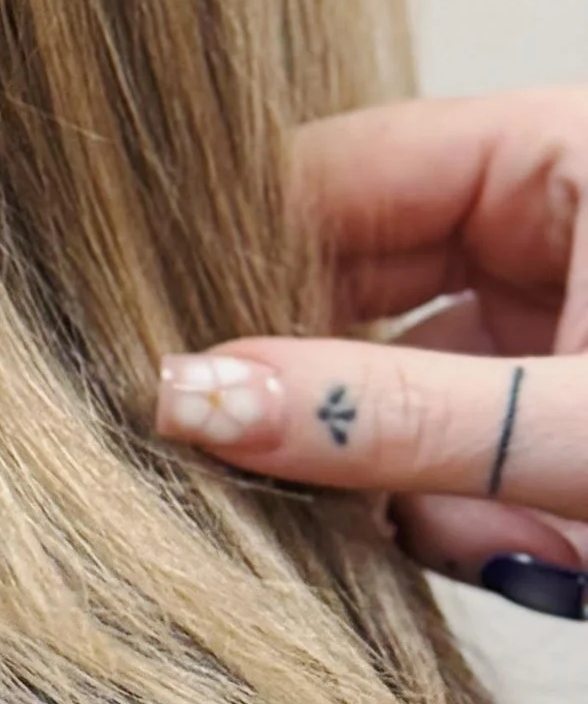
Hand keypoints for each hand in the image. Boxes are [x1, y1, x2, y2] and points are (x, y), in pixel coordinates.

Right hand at [157, 89, 587, 617]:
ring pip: (397, 385)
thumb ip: (391, 416)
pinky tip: (524, 553)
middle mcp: (543, 218)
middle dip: (328, 403)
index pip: (331, 176)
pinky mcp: (561, 405)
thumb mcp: (579, 426)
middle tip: (261, 480)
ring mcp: (554, 314)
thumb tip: (198, 402)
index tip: (157, 358)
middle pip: (350, 287)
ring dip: (412, 483)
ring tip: (499, 542)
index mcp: (550, 150)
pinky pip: (454, 447)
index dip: (234, 263)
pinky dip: (465, 513)